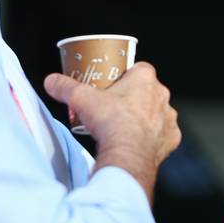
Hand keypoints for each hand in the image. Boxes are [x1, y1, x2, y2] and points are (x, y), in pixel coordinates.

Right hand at [44, 62, 179, 200]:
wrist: (127, 154)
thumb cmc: (111, 122)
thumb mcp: (81, 99)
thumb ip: (65, 87)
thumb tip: (52, 81)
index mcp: (145, 79)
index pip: (139, 68)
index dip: (126, 75)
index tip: (113, 83)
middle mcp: (161, 96)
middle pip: (147, 91)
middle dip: (133, 97)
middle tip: (114, 107)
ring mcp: (168, 118)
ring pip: (157, 113)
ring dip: (144, 118)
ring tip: (124, 127)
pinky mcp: (171, 139)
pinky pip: (163, 135)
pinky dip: (152, 138)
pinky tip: (138, 143)